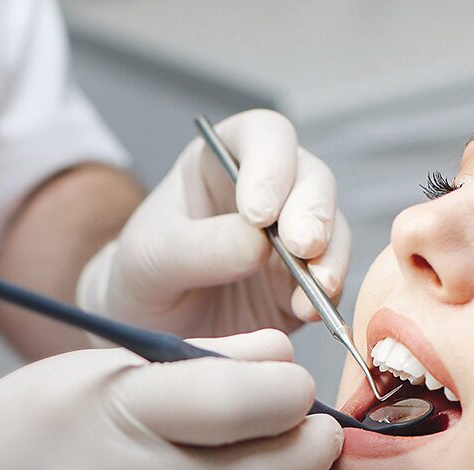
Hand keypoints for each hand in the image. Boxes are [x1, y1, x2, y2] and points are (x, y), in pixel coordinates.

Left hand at [78, 109, 351, 339]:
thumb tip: (258, 242)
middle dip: (313, 210)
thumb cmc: (141, 277)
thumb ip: (198, 248)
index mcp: (221, 161)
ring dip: (331, 254)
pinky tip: (309, 310)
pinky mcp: (304, 283)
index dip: (271, 164)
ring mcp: (290, 237)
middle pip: (310, 178)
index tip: (258, 212)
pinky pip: (331, 279)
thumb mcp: (149, 259)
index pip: (262, 136)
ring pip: (332, 228)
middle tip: (302, 245)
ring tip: (318, 284)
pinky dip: (327, 294)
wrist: (148, 330)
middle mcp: (267, 191)